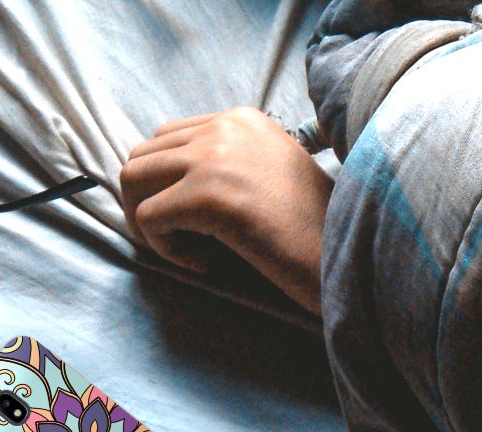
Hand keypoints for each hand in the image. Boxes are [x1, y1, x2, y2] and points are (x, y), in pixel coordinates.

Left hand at [120, 106, 333, 315]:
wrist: (349, 253)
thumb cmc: (315, 228)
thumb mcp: (271, 173)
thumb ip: (227, 164)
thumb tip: (166, 186)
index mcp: (241, 118)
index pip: (165, 138)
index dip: (163, 184)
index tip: (191, 221)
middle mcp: (224, 126)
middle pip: (141, 156)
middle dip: (144, 202)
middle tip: (174, 240)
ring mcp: (214, 158)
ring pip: (132, 180)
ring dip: (146, 222)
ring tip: (183, 250)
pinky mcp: (208, 196)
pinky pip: (148, 218)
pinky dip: (164, 249)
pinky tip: (204, 263)